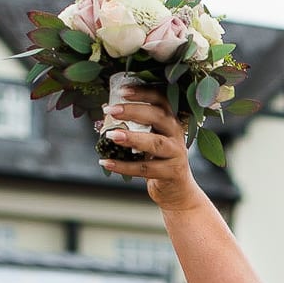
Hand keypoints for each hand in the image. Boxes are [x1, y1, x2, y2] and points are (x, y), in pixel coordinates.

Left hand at [96, 88, 202, 211]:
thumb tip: (106, 111)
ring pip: (155, 143)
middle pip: (158, 117)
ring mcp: (176, 153)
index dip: (143, 93)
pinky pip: (146, 169)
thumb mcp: (150, 139)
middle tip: (112, 111)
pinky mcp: (172, 172)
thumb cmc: (158, 160)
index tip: (122, 91)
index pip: (160, 99)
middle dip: (133, 111)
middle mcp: (176, 134)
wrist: (177, 191)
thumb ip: (134, 126)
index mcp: (170, 120)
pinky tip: (106, 162)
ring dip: (132, 138)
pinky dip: (124, 166)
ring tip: (112, 136)